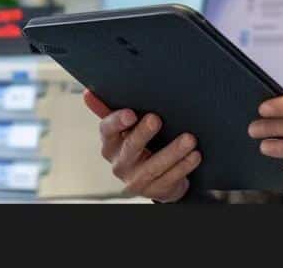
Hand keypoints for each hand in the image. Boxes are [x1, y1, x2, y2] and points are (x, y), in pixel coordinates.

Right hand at [82, 89, 200, 201]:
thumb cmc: (139, 146)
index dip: (117, 122)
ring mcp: (136, 180)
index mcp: (110, 144)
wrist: (154, 179)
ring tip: (189, 139)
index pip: (107, 131)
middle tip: (156, 119)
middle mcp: (120, 163)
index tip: (130, 113)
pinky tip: (194, 155)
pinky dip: (183, 166)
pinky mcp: (154, 191)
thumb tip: (88, 92)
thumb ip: (109, 110)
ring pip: (154, 166)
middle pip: (130, 148)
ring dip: (172, 152)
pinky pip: (170, 179)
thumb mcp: (125, 129)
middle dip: (143, 134)